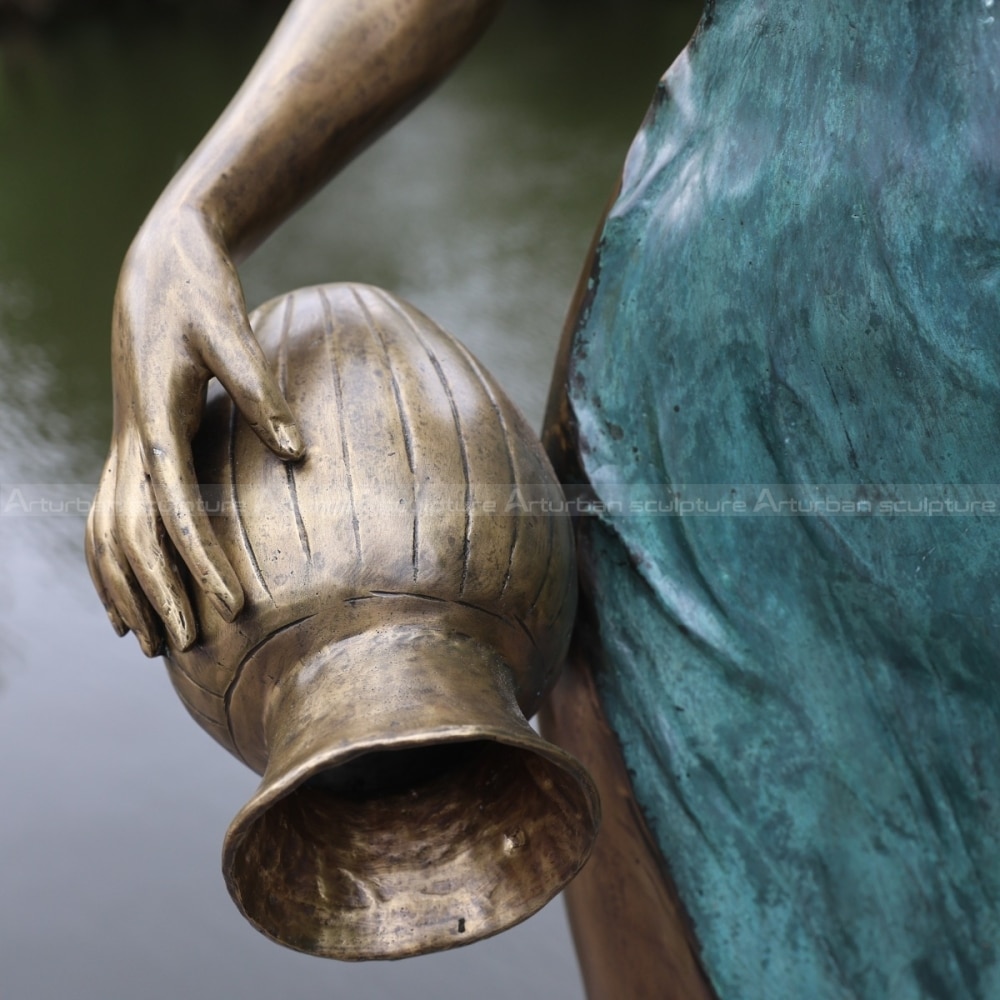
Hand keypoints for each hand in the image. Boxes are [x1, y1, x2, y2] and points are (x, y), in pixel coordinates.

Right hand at [86, 204, 303, 655]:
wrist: (157, 268)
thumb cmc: (199, 293)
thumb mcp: (229, 329)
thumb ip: (261, 389)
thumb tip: (299, 452)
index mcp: (156, 416)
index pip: (174, 506)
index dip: (202, 561)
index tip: (232, 607)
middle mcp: (130, 439)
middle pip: (131, 534)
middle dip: (159, 592)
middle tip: (190, 646)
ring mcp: (123, 444)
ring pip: (108, 532)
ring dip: (126, 589)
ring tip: (150, 642)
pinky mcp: (130, 446)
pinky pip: (107, 516)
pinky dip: (110, 563)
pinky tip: (123, 600)